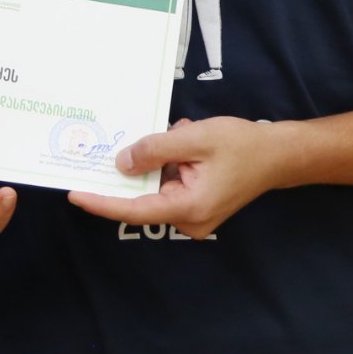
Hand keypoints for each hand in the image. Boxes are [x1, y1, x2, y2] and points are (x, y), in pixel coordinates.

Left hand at [66, 116, 292, 238]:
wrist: (279, 154)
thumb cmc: (242, 145)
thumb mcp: (194, 139)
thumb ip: (154, 150)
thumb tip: (121, 165)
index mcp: (188, 207)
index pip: (133, 209)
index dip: (101, 201)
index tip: (74, 193)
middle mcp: (189, 219)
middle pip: (144, 195)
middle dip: (140, 164)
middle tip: (144, 137)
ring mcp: (194, 215)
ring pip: (158, 185)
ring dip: (163, 157)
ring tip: (182, 133)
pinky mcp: (197, 205)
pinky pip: (170, 183)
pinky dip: (173, 160)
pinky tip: (187, 139)